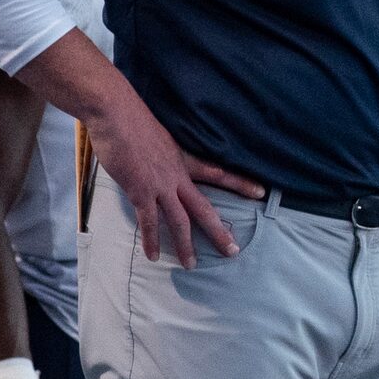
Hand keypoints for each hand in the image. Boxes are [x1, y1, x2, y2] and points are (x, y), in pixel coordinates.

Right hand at [84, 95, 260, 266]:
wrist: (115, 113)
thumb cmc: (133, 121)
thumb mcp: (160, 137)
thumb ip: (166, 155)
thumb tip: (163, 162)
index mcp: (184, 160)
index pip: (219, 173)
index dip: (241, 183)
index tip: (262, 192)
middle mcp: (178, 176)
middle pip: (204, 208)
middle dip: (218, 232)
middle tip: (232, 251)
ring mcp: (160, 185)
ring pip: (180, 220)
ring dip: (185, 245)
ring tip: (191, 265)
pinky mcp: (140, 190)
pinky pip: (149, 220)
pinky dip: (151, 239)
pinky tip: (153, 256)